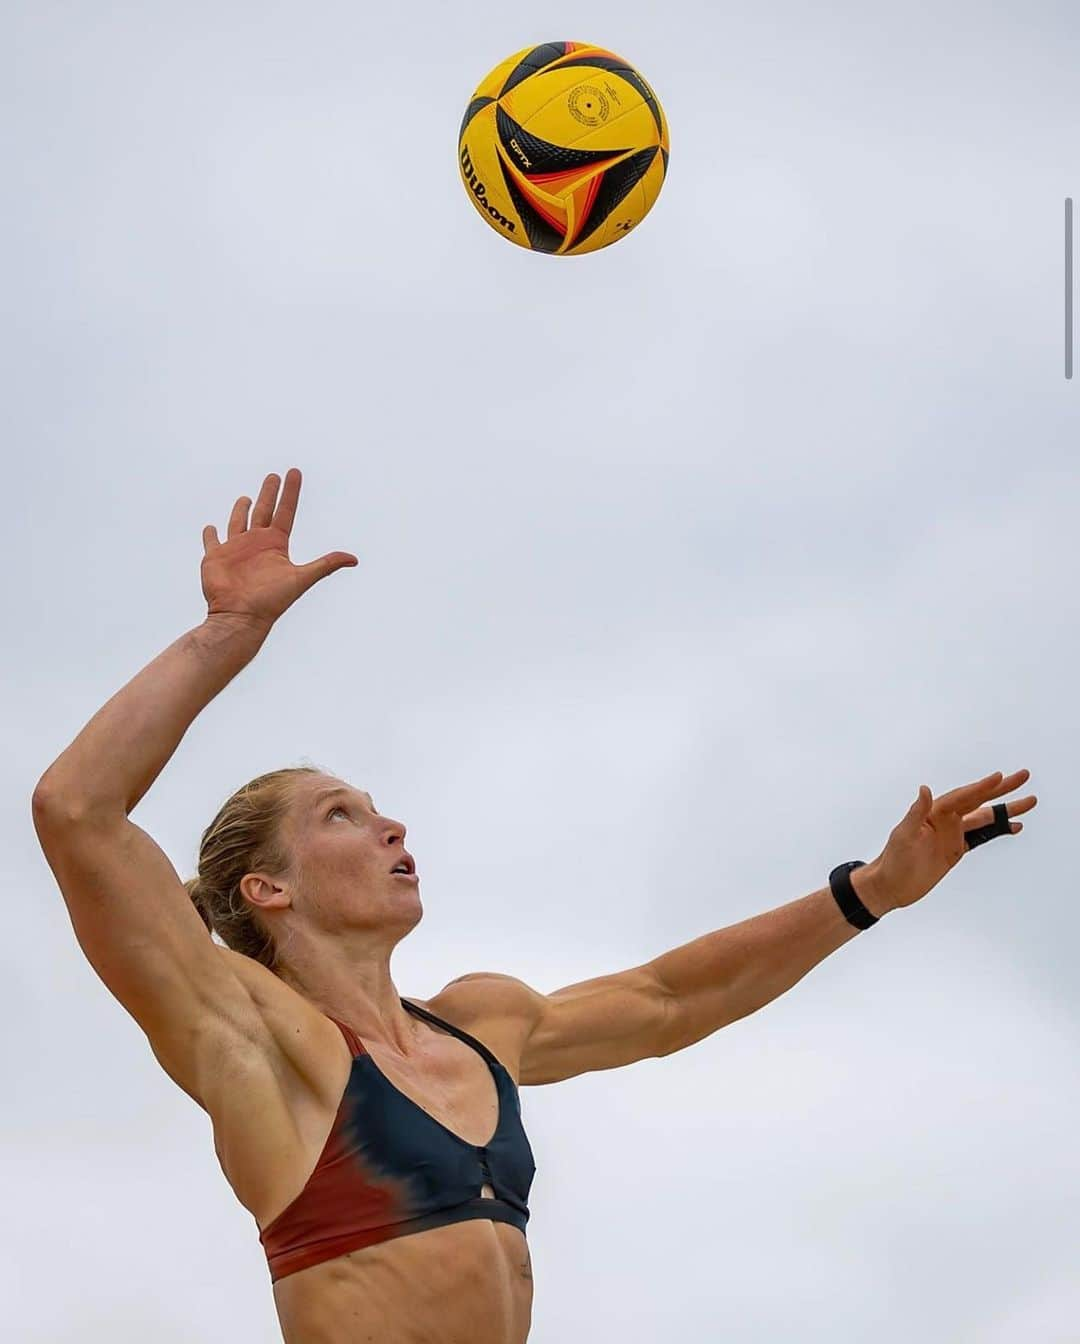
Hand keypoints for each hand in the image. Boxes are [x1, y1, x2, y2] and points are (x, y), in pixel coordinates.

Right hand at [199, 469, 357, 630]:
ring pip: (238, 522)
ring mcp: (235, 549)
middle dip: (269, 493)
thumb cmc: (271, 601)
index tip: (294, 472)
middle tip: (274, 476)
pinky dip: (210, 534)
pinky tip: (211, 527)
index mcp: (276, 544)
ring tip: (246, 498)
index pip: (285, 511)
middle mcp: (257, 543)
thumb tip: (355, 559)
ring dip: (241, 510)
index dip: (291, 492)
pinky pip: (211, 541)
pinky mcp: (214, 557)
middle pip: (264, 511)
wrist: (241, 617)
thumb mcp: (302, 578)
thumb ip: (326, 565)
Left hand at [862, 768, 1036, 912]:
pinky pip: (981, 836)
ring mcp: (953, 834)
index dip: (981, 787)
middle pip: (978, 801)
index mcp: (934, 813)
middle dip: (1001, 790)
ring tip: (1029, 801)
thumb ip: (916, 813)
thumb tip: (924, 789)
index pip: (962, 797)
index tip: (1000, 777)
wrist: (891, 886)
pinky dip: (998, 830)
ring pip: (984, 818)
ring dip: (1006, 810)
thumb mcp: (904, 836)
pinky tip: (1014, 826)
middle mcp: (945, 820)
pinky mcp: (956, 849)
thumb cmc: (893, 860)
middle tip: (1024, 777)